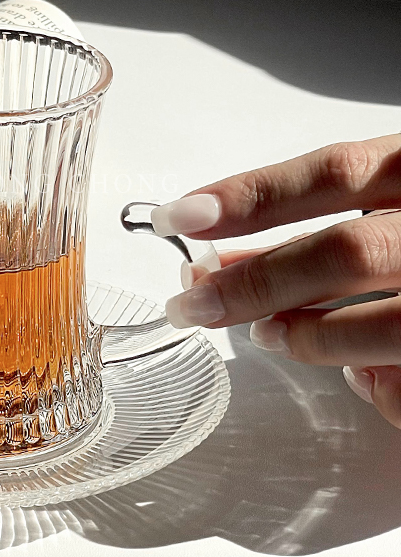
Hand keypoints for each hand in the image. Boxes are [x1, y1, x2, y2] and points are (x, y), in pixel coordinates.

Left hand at [151, 133, 400, 428]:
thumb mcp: (394, 201)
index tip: (178, 217)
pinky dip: (373, 384)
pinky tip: (356, 370)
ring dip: (307, 338)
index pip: (332, 173)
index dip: (248, 196)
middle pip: (344, 253)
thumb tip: (225, 260)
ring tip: (265, 334)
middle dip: (256, 283)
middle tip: (192, 304)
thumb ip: (326, 221)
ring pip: (381, 329)